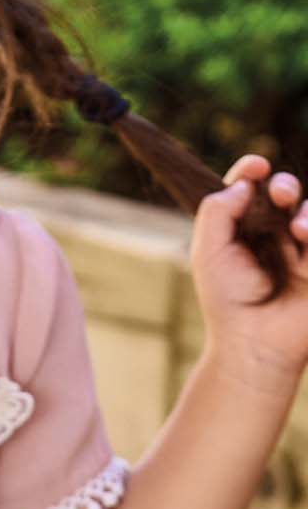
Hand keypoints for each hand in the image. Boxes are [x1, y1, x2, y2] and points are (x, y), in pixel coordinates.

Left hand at [193, 157, 307, 392]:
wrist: (254, 342)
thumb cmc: (227, 300)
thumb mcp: (210, 254)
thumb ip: (218, 213)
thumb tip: (242, 182)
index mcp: (242, 227)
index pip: (248, 188)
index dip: (251, 170)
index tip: (255, 165)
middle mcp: (273, 232)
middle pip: (285, 192)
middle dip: (285, 185)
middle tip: (279, 193)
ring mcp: (302, 248)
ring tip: (297, 228)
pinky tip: (306, 237)